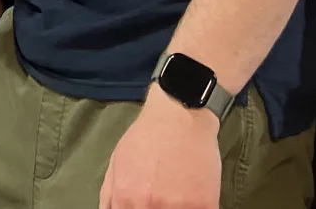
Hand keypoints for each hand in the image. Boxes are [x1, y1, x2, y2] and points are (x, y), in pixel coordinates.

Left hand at [100, 89, 221, 208]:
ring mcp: (178, 208)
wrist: (180, 115)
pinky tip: (194, 197)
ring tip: (177, 196)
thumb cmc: (146, 137)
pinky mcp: (205, 205)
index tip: (142, 207)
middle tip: (160, 199)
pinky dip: (196, 208)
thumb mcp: (117, 162)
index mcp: (125, 198)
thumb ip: (110, 196)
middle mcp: (149, 206)